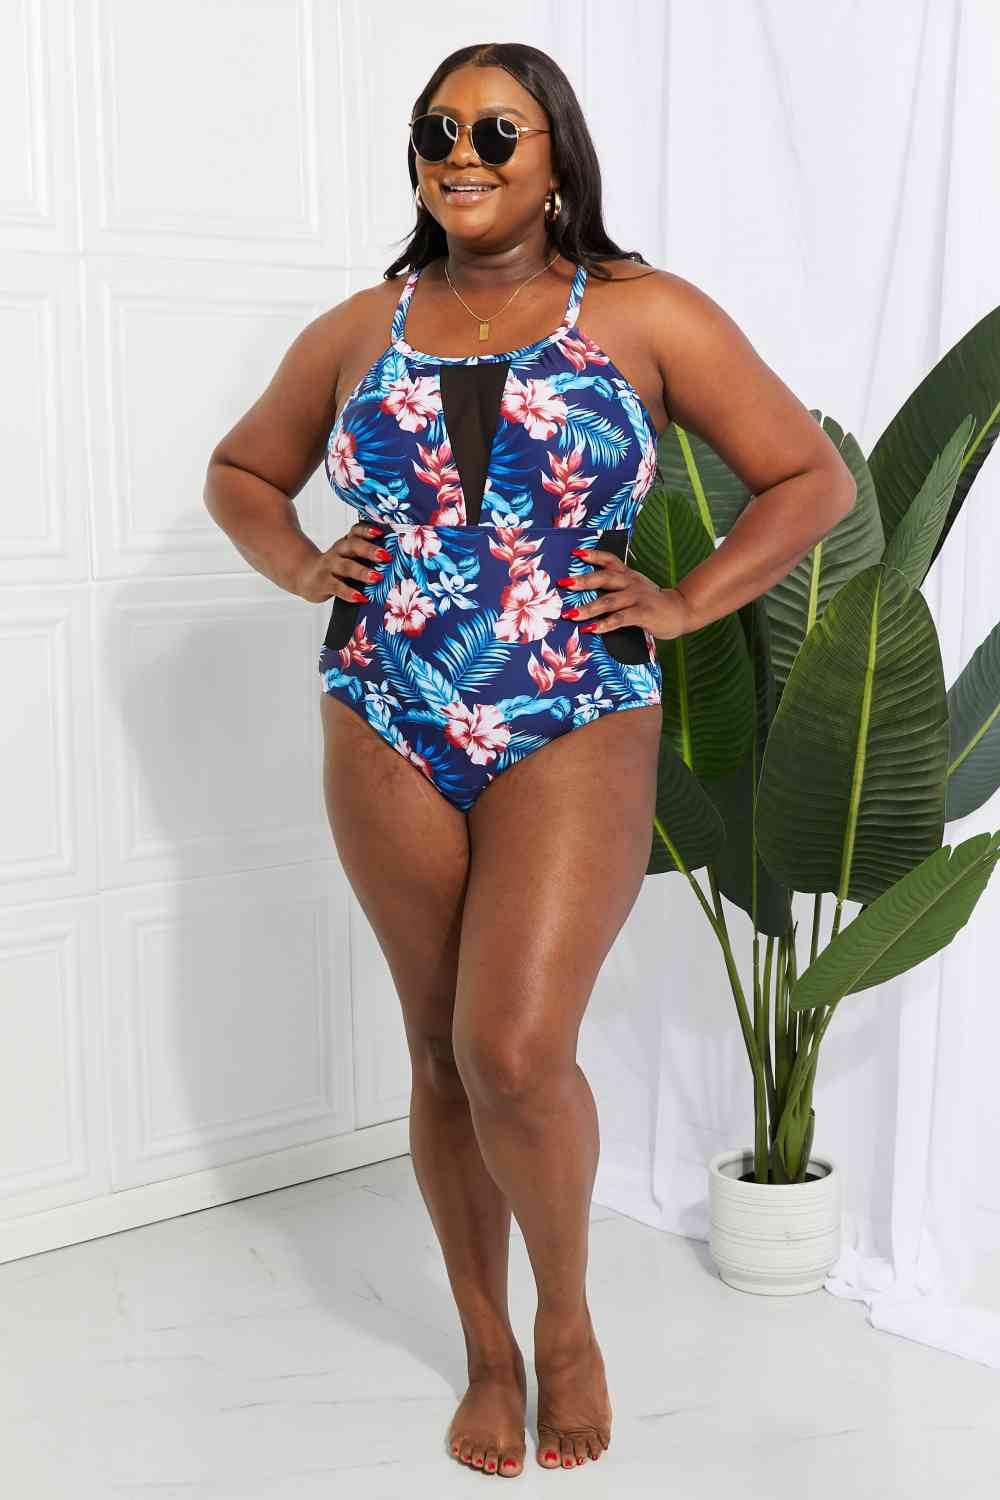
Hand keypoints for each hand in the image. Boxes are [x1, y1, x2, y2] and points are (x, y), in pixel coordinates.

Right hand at [295, 520, 389, 603]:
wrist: (305, 576)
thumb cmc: (334, 567)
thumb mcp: (347, 557)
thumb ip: (365, 556)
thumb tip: (394, 562)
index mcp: (346, 543)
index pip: (355, 532)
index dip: (367, 530)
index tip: (380, 532)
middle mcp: (337, 552)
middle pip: (352, 546)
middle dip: (369, 550)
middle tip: (386, 556)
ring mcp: (329, 567)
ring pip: (346, 566)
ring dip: (362, 572)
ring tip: (377, 577)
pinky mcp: (323, 582)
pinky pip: (337, 587)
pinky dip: (349, 592)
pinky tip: (360, 597)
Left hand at [559, 548, 694, 640]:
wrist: (682, 611)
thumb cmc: (654, 602)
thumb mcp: (637, 588)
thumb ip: (617, 589)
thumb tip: (590, 596)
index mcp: (628, 575)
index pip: (609, 560)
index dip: (592, 555)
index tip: (575, 554)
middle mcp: (631, 583)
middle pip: (604, 578)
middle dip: (582, 581)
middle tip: (563, 583)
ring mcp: (637, 598)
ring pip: (608, 601)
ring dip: (587, 608)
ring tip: (570, 615)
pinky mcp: (643, 613)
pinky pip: (620, 619)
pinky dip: (604, 624)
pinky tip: (591, 629)